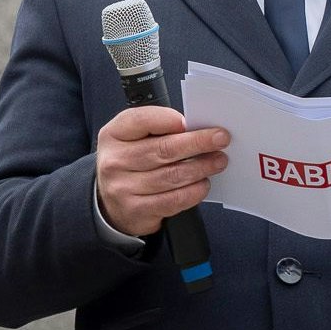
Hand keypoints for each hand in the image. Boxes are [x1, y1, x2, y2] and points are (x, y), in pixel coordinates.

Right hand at [95, 106, 229, 238]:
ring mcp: (123, 188)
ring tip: (218, 161)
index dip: (169, 119)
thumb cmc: (130, 164)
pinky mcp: (136, 210)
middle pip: (163, 149)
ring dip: (201, 167)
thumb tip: (194, 128)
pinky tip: (203, 184)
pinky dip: (193, 192)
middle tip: (220, 139)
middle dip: (197, 143)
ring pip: (172, 176)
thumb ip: (156, 129)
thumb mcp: (132, 139)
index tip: (192, 121)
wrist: (110, 203)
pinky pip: (173, 200)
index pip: (142, 120)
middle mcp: (114, 161)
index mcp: (113, 135)